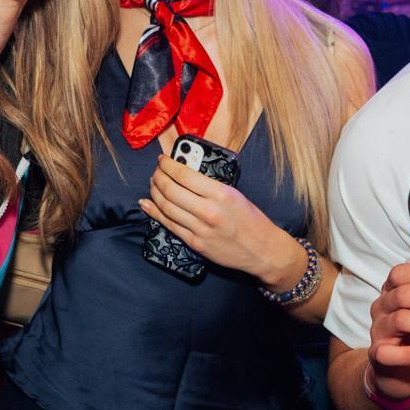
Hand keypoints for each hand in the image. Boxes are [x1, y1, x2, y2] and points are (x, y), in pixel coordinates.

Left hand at [138, 155, 297, 283]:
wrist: (263, 250)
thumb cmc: (252, 220)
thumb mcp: (235, 194)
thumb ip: (211, 185)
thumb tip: (185, 173)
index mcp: (220, 194)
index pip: (184, 175)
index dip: (167, 165)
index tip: (162, 159)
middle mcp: (208, 211)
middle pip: (170, 190)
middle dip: (158, 177)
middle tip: (156, 171)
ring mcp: (200, 229)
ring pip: (166, 207)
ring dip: (154, 192)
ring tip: (152, 184)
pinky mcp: (195, 243)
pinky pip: (169, 225)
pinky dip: (154, 212)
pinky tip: (146, 203)